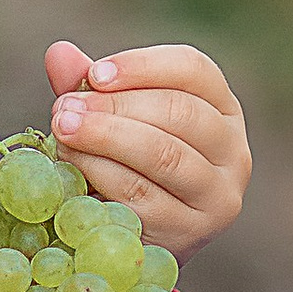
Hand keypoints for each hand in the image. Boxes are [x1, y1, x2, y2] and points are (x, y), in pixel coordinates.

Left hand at [42, 38, 250, 262]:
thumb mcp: (113, 119)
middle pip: (179, 111)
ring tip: (62, 130)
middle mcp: (233, 151)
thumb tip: (59, 53)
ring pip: (163, 153)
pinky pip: (141, 195)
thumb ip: (92, 88)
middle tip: (64, 108)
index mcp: (223, 109)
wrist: (133, 239)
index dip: (142, 66)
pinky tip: (72, 167)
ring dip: (105, 137)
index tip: (94, 74)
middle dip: (115, 105)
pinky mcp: (190, 231)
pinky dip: (101, 174)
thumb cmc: (127, 166)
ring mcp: (217, 195)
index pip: (194, 69)